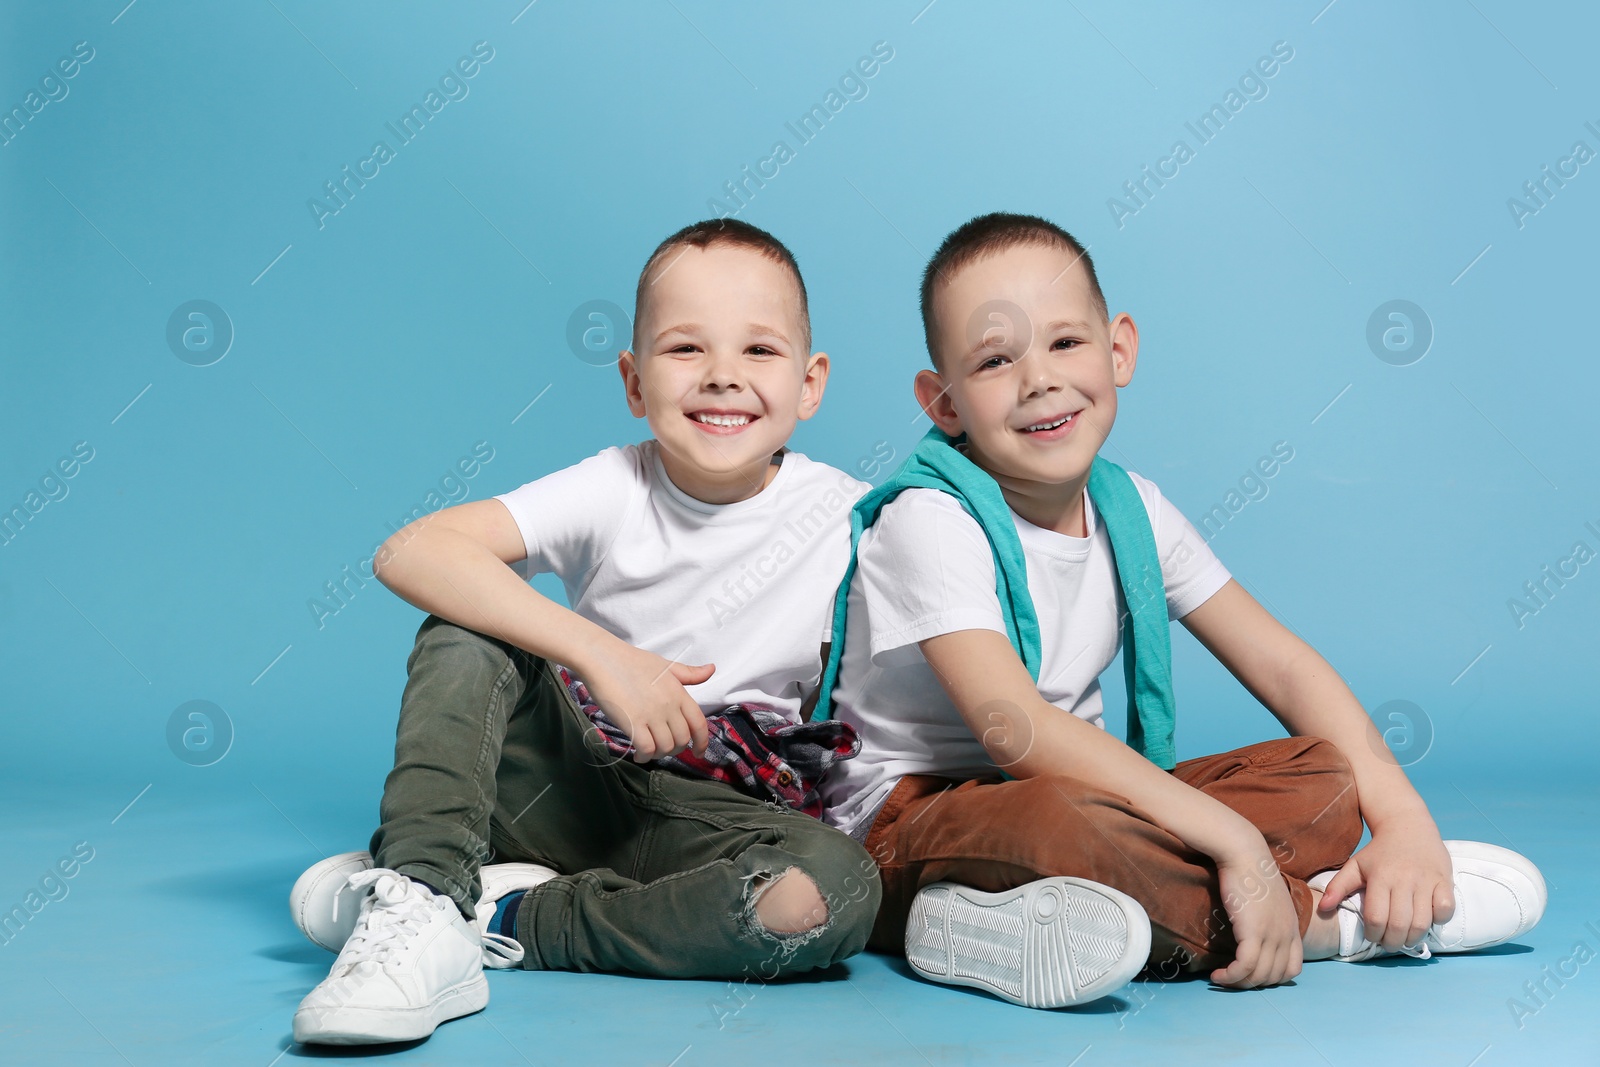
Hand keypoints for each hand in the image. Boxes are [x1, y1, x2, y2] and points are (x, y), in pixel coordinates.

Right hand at [579, 643, 711, 762]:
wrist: (603, 658)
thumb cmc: (632, 661)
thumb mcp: (666, 666)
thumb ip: (689, 673)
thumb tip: (712, 669)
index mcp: (679, 692)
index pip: (699, 723)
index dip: (702, 742)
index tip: (698, 752)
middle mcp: (669, 705)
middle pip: (682, 740)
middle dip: (675, 749)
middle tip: (664, 748)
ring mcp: (651, 714)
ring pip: (666, 747)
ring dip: (659, 754)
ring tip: (650, 751)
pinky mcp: (632, 722)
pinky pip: (647, 749)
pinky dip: (644, 757)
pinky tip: (638, 755)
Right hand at [1210, 851, 1302, 988]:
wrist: (1243, 853)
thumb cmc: (1251, 871)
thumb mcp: (1268, 900)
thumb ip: (1268, 919)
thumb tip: (1253, 931)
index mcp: (1292, 928)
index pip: (1292, 969)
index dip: (1272, 978)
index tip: (1251, 974)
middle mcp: (1286, 935)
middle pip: (1274, 977)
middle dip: (1252, 984)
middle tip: (1231, 978)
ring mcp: (1272, 935)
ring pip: (1259, 976)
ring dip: (1238, 984)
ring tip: (1220, 978)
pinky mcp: (1253, 932)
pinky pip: (1245, 967)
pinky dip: (1231, 976)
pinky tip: (1217, 974)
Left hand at [1315, 817, 1452, 951]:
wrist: (1408, 825)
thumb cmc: (1379, 851)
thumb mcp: (1355, 865)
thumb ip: (1338, 887)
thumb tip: (1322, 909)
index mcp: (1379, 877)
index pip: (1376, 917)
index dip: (1373, 934)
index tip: (1372, 936)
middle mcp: (1404, 880)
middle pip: (1400, 925)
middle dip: (1393, 942)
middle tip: (1389, 943)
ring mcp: (1426, 881)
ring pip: (1423, 922)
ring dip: (1414, 938)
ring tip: (1406, 938)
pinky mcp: (1444, 880)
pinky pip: (1446, 909)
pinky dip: (1439, 920)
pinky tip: (1428, 919)